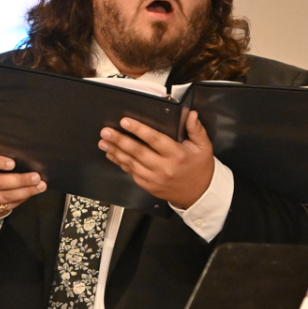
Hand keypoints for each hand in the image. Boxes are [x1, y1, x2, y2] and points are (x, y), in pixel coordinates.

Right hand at [0, 149, 45, 218]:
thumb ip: (1, 157)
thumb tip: (25, 158)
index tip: (12, 163)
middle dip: (19, 180)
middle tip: (36, 177)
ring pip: (5, 196)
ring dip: (25, 191)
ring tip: (40, 186)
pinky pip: (8, 205)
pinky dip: (22, 199)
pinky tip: (31, 193)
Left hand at [99, 110, 215, 209]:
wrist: (199, 194)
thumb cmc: (200, 168)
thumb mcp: (203, 147)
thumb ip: (196, 129)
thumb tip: (191, 114)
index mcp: (177, 155)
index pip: (155, 140)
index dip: (139, 130)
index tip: (125, 121)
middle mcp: (164, 167)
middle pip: (138, 152)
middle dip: (120, 140)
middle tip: (106, 131)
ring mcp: (154, 178)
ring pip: (131, 163)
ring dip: (115, 151)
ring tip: (103, 142)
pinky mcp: (148, 186)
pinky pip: (131, 173)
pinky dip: (120, 163)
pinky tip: (112, 154)